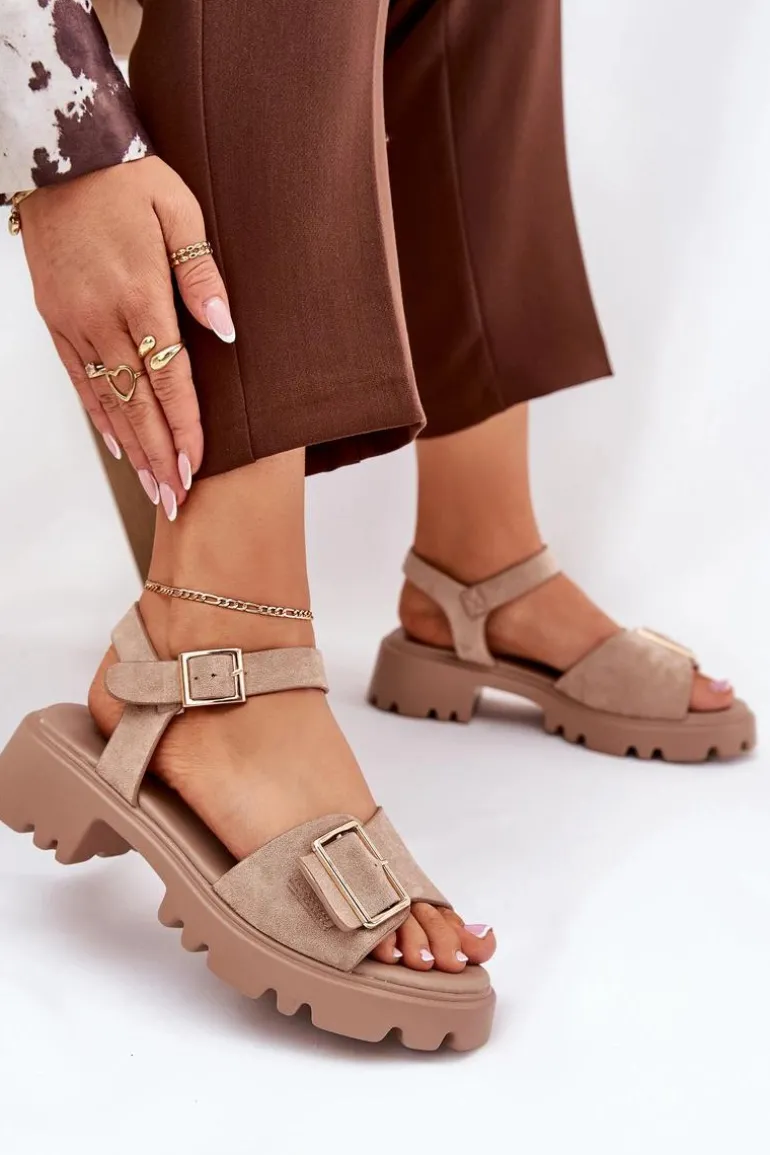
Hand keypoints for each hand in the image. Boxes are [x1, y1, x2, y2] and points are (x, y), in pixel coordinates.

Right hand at [19, 156, 234, 519]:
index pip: (168, 379)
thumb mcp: (180, 212)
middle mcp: (102, 317)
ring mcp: (74, 321)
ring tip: (151, 487)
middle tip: (175, 500)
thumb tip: (226, 330)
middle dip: (159, 456)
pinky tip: (116, 443)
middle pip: (136, 403)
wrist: (61, 152)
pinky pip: (79, 378)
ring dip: (131, 448)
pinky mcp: (55, 319)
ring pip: (106, 400)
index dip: (184, 428)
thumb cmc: (130, 179)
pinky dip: (98, 415)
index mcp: (139, 295)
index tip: (197, 467)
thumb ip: (203, 275)